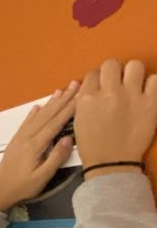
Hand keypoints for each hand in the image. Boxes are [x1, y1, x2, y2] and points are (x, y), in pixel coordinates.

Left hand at [0, 83, 78, 211]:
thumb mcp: (42, 177)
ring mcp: (19, 138)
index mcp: (35, 146)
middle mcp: (26, 138)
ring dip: (50, 103)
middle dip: (62, 99)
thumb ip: (56, 158)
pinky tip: (38, 106)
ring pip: (37, 117)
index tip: (81, 95)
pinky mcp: (15, 141)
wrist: (0, 193)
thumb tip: (68, 139)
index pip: (55, 123)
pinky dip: (33, 113)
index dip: (69, 108)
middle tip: (74, 84)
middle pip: (47, 115)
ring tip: (60, 90)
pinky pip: (26, 123)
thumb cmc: (24, 187)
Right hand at [74, 59, 156, 177]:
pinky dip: (151, 84)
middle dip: (113, 72)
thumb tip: (92, 85)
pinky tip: (146, 94)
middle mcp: (109, 93)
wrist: (111, 163)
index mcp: (88, 98)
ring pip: (135, 65)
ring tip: (134, 85)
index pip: (93, 73)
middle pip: (112, 64)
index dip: (98, 79)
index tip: (101, 86)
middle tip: (117, 83)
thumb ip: (84, 100)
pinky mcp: (151, 103)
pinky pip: (155, 80)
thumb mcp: (78, 120)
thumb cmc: (91, 144)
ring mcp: (131, 96)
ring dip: (133, 73)